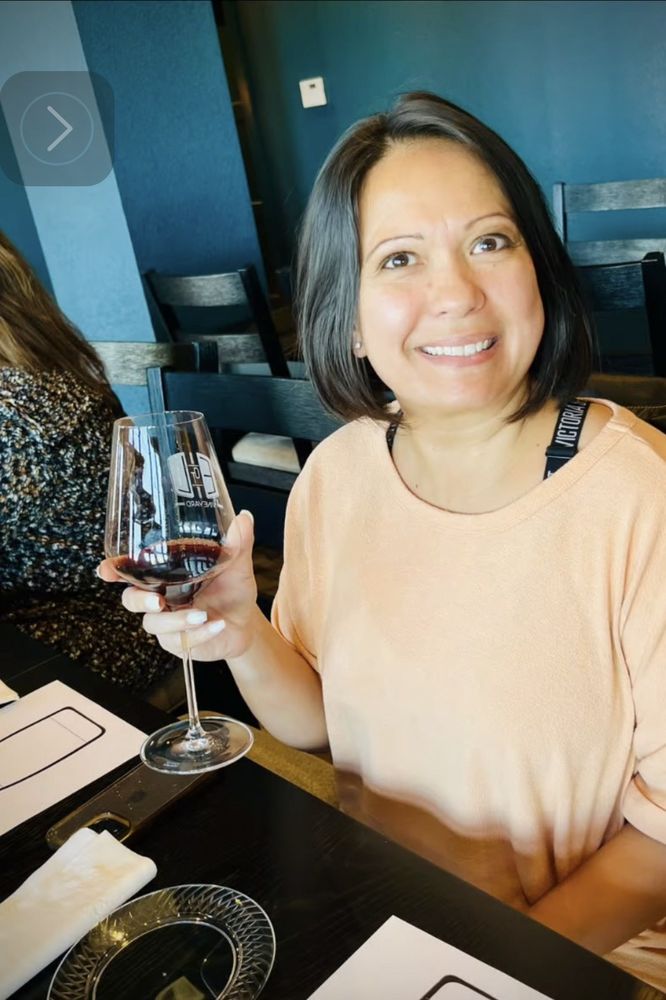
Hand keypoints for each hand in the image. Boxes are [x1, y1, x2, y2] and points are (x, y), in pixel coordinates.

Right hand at [97, 510, 257, 660]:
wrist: (246, 623)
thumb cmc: (232, 591)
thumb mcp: (237, 565)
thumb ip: (238, 543)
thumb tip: (244, 517)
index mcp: (165, 575)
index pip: (130, 572)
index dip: (113, 571)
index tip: (105, 570)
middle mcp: (160, 598)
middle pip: (131, 600)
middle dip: (140, 600)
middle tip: (158, 601)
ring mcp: (166, 622)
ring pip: (154, 624)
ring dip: (177, 620)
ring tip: (202, 614)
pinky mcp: (178, 643)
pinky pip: (180, 641)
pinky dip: (199, 634)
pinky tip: (217, 625)